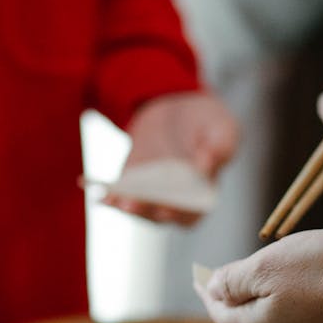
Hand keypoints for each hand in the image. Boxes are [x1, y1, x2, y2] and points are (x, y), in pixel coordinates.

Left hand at [104, 91, 238, 225]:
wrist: (177, 108)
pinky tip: (98, 191)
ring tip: (114, 198)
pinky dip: (109, 195)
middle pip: (160, 214)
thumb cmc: (207, 122)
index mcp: (204, 195)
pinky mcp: (131, 186)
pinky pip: (119, 195)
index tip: (167, 210)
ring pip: (138, 208)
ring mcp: (152, 196)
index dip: (179, 213)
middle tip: (132, 204)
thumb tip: (204, 167)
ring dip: (125, 206)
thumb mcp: (223, 128)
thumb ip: (221, 147)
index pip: (191, 213)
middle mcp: (176, 202)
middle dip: (145, 210)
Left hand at [194, 229, 322, 322]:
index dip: (208, 294)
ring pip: (275, 319)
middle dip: (234, 297)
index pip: (221, 313)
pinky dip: (290, 301)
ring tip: (260, 277)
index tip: (199, 278)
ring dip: (263, 299)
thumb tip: (212, 290)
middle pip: (246, 319)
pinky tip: (298, 285)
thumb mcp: (266, 266)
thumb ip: (234, 280)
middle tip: (225, 275)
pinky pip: (301, 318)